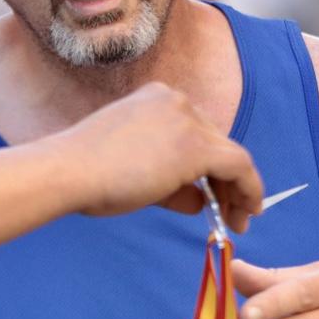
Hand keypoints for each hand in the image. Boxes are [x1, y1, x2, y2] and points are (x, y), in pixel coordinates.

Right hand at [48, 83, 262, 232]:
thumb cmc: (88, 174)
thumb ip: (170, 182)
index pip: (196, 133)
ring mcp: (187, 120)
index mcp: (157, 99)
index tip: (215, 192)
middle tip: (233, 213)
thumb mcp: (135, 170)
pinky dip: (249, 189)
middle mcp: (176, 100)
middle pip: (216, 142)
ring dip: (240, 189)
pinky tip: (249, 211)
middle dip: (227, 181)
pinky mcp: (196, 146)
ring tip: (241, 219)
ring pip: (230, 154)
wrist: (69, 171)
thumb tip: (199, 199)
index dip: (210, 166)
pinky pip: (239, 167)